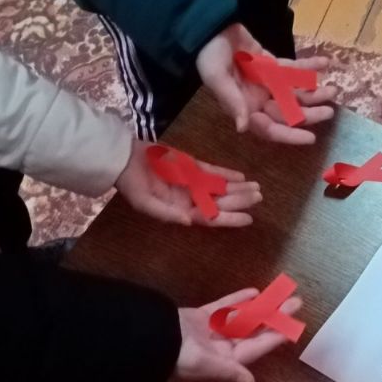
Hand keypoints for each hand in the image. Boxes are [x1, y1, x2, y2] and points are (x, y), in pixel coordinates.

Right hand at [115, 139, 260, 227]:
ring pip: (220, 188)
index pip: (210, 218)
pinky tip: (241, 176)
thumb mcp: (145, 203)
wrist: (123, 159)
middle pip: (220, 203)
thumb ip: (167, 214)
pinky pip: (212, 172)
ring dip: (238, 188)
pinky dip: (226, 175)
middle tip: (259, 197)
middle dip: (240, 201)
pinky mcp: (191, 167)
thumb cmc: (131, 185)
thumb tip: (189, 222)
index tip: (248, 219)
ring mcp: (192, 183)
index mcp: (180, 211)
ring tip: (257, 188)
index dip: (229, 219)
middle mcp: (190, 199)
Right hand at [176, 289, 301, 381]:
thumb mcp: (207, 366)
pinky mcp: (201, 317)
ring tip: (280, 294)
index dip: (276, 337)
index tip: (294, 327)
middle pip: (255, 330)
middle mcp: (222, 346)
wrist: (151, 339)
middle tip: (296, 303)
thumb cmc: (180, 356)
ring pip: (243, 316)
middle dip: (275, 317)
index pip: (258, 346)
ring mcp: (212, 330)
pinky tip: (254, 292)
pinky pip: (223, 307)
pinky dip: (238, 300)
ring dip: (261, 306)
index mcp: (227, 359)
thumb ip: (231, 371)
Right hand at [196, 23, 335, 145]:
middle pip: (288, 112)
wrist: (211, 28)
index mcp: (245, 108)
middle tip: (330, 111)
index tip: (311, 138)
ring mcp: (269, 82)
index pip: (270, 128)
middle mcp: (259, 99)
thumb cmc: (208, 55)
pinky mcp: (274, 65)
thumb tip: (243, 128)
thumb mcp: (216, 78)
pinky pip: (295, 69)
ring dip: (315, 92)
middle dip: (309, 114)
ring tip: (334, 90)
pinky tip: (325, 62)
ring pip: (296, 93)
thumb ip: (232, 101)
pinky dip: (310, 65)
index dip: (289, 135)